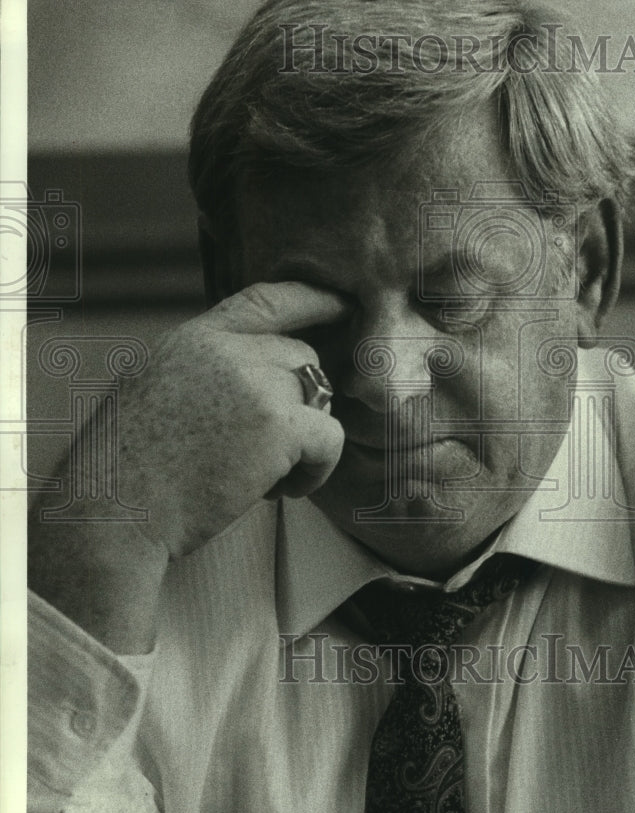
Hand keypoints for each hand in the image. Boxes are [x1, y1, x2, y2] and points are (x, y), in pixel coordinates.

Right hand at [117, 281, 349, 556]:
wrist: (113, 513)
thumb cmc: (123, 471)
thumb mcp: (151, 389)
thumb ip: (202, 369)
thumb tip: (251, 374)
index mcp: (192, 339)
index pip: (264, 302)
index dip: (310, 299)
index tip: (342, 304)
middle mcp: (226, 350)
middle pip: (301, 358)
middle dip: (299, 402)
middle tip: (267, 452)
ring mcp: (256, 383)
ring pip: (319, 398)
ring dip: (303, 440)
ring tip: (264, 478)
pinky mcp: (279, 425)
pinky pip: (330, 437)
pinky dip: (317, 470)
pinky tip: (283, 491)